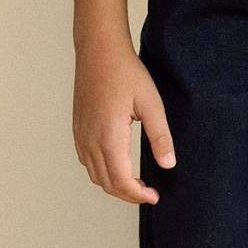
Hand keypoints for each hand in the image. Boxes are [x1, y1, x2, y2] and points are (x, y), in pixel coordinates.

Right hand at [73, 39, 175, 203]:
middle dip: (128, 194)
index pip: (121, 180)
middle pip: (106, 183)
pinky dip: (101, 172)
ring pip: (94, 175)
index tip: (154, 196)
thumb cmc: (126, 73)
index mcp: (109, 136)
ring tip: (136, 183)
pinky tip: (117, 165)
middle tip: (149, 193)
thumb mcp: (151, 103)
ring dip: (114, 185)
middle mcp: (90, 139)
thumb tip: (169, 164)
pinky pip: (86, 161)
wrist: (99, 51)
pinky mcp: (78, 129)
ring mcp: (81, 135)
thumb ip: (160, 136)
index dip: (137, 195)